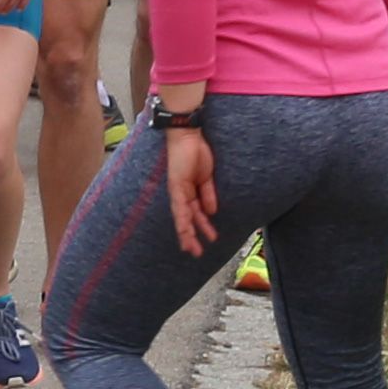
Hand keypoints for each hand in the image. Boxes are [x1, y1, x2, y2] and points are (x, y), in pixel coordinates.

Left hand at [164, 125, 218, 254]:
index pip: (193, 214)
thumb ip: (208, 194)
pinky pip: (180, 205)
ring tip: (192, 248)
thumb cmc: (197, 152)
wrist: (189, 136)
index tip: (206, 241)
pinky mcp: (176, 185)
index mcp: (189, 191)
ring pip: (182, 217)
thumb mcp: (207, 177)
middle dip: (192, 236)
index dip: (198, 228)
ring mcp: (177, 190)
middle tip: (196, 252)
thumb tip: (212, 211)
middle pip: (186, 219)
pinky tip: (187, 230)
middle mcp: (181, 193)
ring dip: (187, 232)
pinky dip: (184, 218)